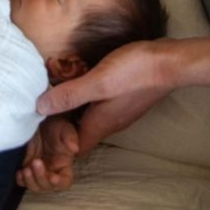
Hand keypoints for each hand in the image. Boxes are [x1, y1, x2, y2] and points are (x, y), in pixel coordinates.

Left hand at [15, 116, 78, 192]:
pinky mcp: (26, 166)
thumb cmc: (54, 125)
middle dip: (41, 178)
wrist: (38, 119)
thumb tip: (74, 149)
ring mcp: (38, 170)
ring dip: (30, 181)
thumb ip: (70, 137)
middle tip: (36, 162)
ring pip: (35, 186)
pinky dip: (21, 180)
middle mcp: (51, 170)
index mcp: (63, 164)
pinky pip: (22, 181)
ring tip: (25, 170)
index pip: (65, 181)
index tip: (52, 177)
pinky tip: (19, 172)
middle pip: (47, 186)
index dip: (59, 183)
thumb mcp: (64, 128)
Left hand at [36, 40, 174, 153]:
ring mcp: (118, 111)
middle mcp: (110, 122)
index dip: (56, 142)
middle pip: (80, 132)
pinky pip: (99, 105)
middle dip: (61, 124)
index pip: (74, 147)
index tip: (40, 124)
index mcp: (101, 124)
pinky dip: (85, 97)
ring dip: (72, 108)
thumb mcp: (97, 82)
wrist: (170, 62)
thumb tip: (39, 107)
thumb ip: (69, 95)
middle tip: (43, 105)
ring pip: (89, 117)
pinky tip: (79, 80)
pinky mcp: (124, 98)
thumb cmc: (135, 72)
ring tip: (55, 91)